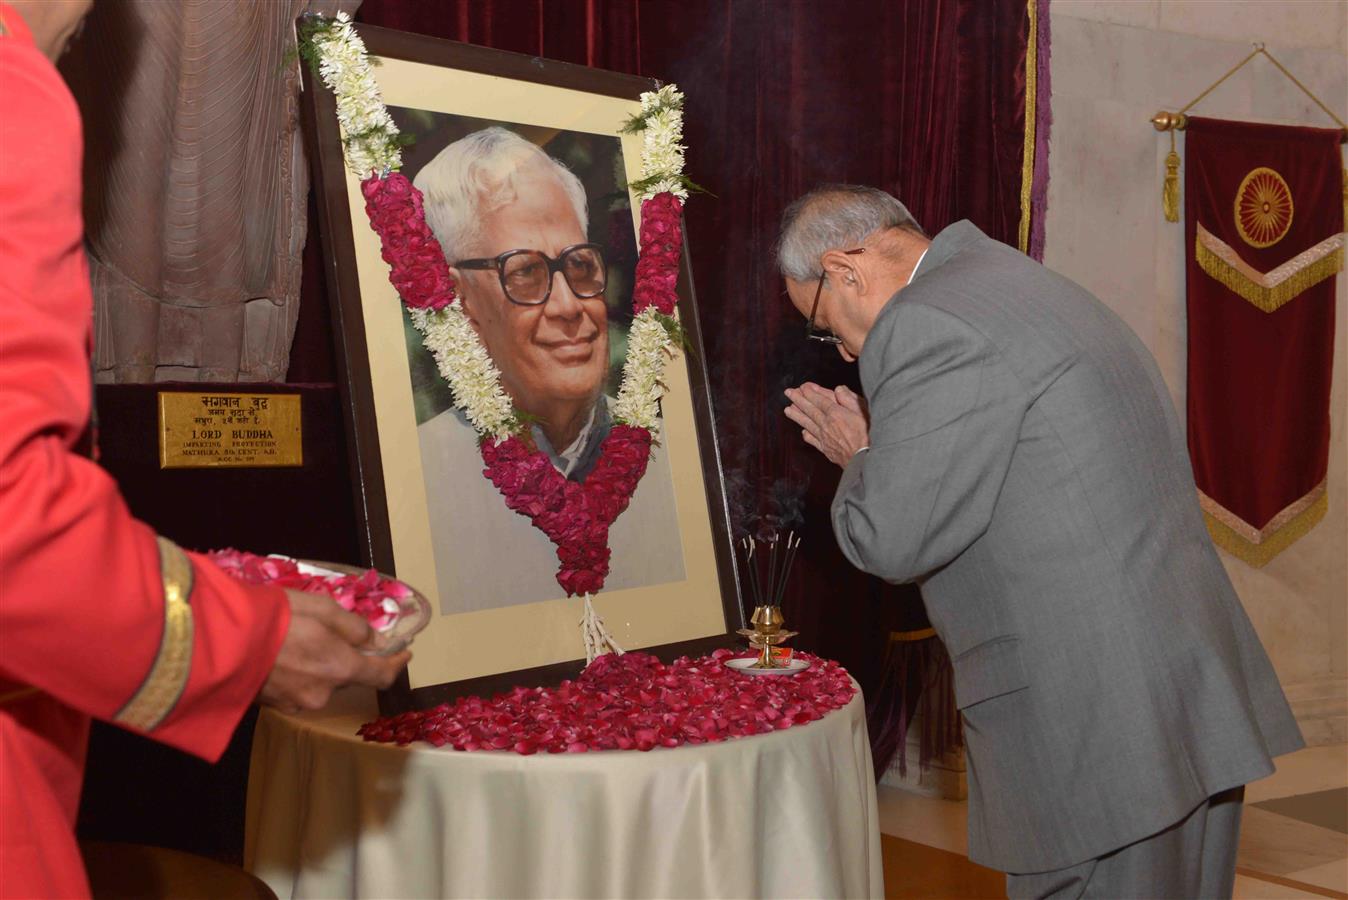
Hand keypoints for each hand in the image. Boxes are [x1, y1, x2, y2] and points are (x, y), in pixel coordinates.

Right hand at [259, 590, 410, 713]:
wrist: (221, 639)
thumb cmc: (278, 616)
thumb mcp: (324, 608)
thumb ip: (355, 627)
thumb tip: (377, 641)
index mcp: (341, 669)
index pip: (382, 676)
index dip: (396, 664)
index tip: (405, 652)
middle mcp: (324, 694)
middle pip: (347, 676)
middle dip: (346, 658)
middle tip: (333, 635)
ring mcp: (296, 704)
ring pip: (320, 684)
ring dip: (319, 667)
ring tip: (298, 643)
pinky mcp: (273, 706)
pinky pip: (296, 689)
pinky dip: (297, 674)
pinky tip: (281, 657)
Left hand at [784, 382, 869, 467]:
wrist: (863, 458)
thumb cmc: (866, 435)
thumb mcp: (862, 412)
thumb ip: (849, 399)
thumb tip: (838, 389)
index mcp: (835, 414)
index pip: (819, 400)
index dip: (809, 392)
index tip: (802, 387)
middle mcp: (826, 424)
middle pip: (809, 410)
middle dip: (798, 400)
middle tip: (788, 393)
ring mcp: (824, 437)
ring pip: (807, 423)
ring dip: (796, 415)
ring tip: (787, 409)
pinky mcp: (825, 448)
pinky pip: (812, 439)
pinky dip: (806, 434)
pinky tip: (802, 431)